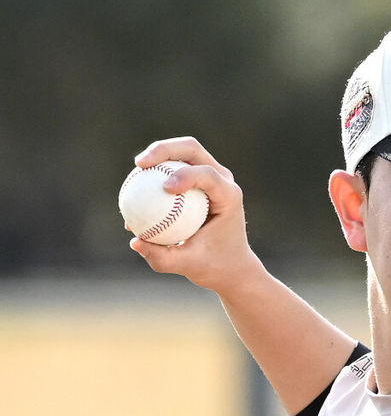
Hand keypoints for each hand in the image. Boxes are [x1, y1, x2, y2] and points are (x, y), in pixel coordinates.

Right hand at [126, 136, 261, 294]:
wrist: (230, 265)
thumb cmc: (213, 266)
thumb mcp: (189, 266)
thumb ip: (162, 257)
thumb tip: (134, 241)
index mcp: (229, 197)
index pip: (208, 175)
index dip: (185, 174)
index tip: (164, 187)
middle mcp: (223, 180)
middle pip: (192, 149)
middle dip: (164, 149)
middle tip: (140, 164)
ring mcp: (212, 176)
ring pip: (182, 151)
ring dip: (157, 154)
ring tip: (137, 168)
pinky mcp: (200, 179)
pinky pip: (174, 166)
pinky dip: (156, 170)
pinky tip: (136, 183)